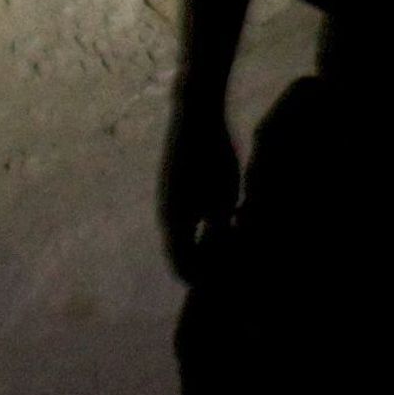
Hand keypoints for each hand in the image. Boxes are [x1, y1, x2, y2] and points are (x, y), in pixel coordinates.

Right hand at [160, 94, 240, 281]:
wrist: (195, 114)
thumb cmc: (214, 156)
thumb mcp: (225, 198)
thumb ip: (221, 231)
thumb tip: (222, 256)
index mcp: (175, 225)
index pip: (182, 268)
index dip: (202, 279)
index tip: (225, 280)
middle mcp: (164, 216)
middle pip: (180, 253)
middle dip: (202, 262)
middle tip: (228, 261)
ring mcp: (165, 199)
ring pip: (180, 234)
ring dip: (199, 242)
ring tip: (228, 239)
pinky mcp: (170, 185)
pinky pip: (181, 216)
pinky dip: (197, 225)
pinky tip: (221, 216)